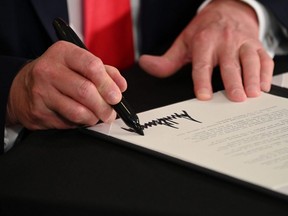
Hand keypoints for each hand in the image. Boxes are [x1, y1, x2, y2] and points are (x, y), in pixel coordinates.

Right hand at [6, 41, 126, 128]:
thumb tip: (121, 86)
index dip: (108, 84)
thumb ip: (104, 72)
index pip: (92, 66)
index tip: (116, 96)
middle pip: (85, 91)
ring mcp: (41, 91)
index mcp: (63, 53)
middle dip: (104, 106)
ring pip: (77, 111)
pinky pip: (67, 123)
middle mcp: (49, 69)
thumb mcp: (79, 64)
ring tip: (97, 116)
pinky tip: (80, 118)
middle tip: (111, 113)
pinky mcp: (38, 111)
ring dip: (94, 118)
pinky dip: (80, 123)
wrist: (23, 87)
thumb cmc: (58, 74)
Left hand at [139, 0, 273, 101]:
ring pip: (250, 60)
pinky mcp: (256, 45)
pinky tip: (264, 86)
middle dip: (233, 81)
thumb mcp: (184, 43)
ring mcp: (243, 43)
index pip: (202, 64)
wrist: (228, 10)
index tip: (204, 96)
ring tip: (252, 94)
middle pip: (229, 64)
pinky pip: (264, 58)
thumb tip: (145, 64)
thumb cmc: (205, 30)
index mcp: (204, 41)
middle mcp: (225, 42)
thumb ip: (167, 60)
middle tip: (236, 98)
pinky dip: (266, 72)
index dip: (202, 81)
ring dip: (252, 78)